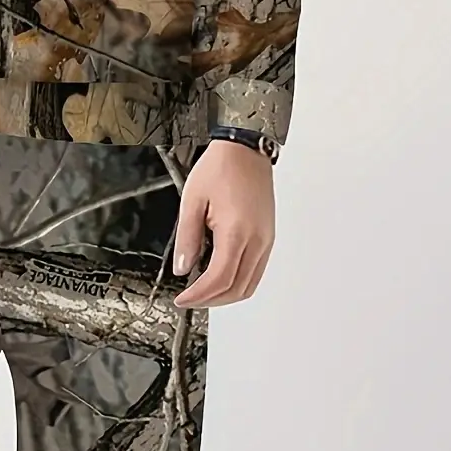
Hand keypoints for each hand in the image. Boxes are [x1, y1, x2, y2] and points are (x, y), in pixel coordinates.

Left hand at [173, 140, 275, 307]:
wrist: (245, 150)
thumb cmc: (221, 168)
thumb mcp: (192, 202)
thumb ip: (187, 239)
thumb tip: (183, 268)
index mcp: (237, 231)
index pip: (219, 279)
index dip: (198, 295)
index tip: (182, 299)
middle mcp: (257, 239)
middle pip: (236, 289)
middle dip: (210, 300)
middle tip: (189, 299)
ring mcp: (266, 240)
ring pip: (249, 285)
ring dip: (225, 296)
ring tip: (203, 292)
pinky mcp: (268, 237)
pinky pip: (256, 272)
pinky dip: (238, 283)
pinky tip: (220, 278)